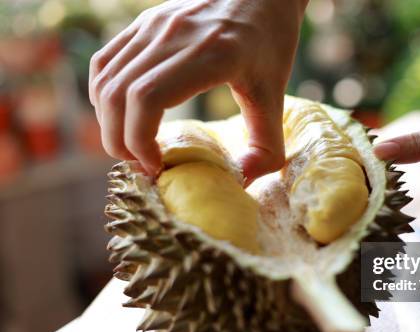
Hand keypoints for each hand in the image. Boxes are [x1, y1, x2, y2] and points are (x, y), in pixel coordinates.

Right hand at [89, 0, 306, 178]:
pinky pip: (105, 62)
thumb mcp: (276, 94)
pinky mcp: (144, 22)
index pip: (147, 98)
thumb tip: (244, 181)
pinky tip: (121, 116)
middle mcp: (174, 35)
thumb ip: (268, 144)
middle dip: (120, 142)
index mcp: (210, 55)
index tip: (156, 166)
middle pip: (117, 95)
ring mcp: (154, 25)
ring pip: (105, 80)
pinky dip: (103, 95)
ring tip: (131, 147)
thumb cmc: (270, 41)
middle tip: (141, 166)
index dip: (139, 141)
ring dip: (109, 122)